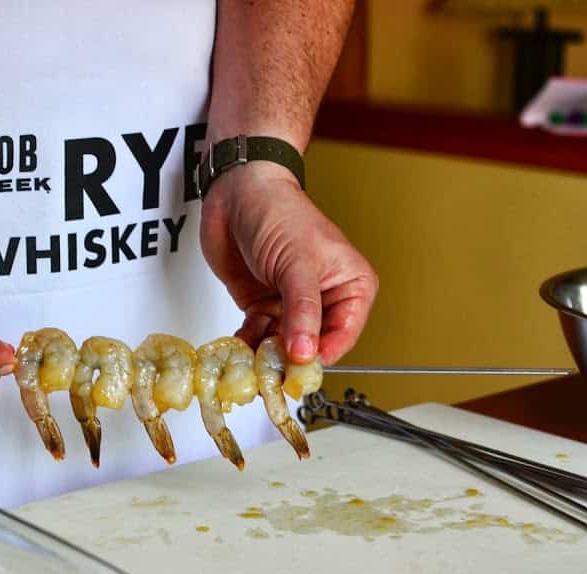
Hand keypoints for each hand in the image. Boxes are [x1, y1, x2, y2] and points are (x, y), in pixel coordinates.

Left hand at [200, 162, 377, 364]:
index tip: (298, 369)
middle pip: (313, 346)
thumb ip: (302, 312)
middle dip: (291, 359)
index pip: (343, 336)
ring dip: (266, 357)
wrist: (236, 190)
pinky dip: (248, 346)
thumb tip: (305, 352)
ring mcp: (292, 305)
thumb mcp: (297, 264)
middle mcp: (324, 300)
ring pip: (284, 347)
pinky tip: (239, 349)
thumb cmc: (279, 211)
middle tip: (271, 370)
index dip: (321, 355)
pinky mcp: (263, 307)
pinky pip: (259, 338)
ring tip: (251, 363)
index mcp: (351, 287)